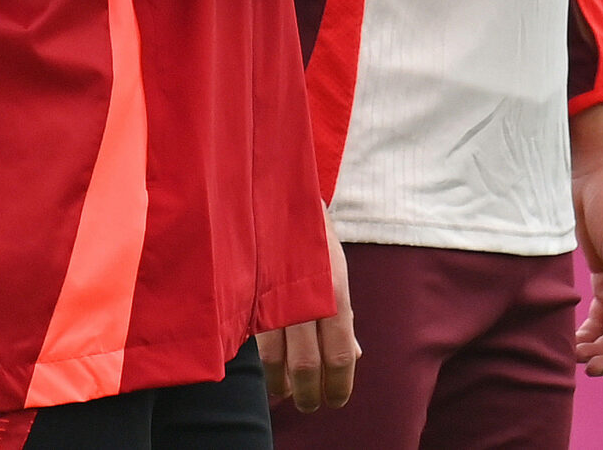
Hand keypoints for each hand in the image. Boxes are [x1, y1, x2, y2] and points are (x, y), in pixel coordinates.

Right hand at [260, 206, 357, 410]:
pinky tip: (269, 372)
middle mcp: (305, 299)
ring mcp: (272, 299)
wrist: (276, 196)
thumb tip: (355, 356)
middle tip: (311, 406)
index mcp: (333, 293)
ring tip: (286, 395)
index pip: (340, 354)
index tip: (337, 400)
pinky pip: (255, 341)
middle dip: (310, 394)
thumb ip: (343, 315)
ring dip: (281, 386)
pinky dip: (264, 363)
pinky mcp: (248, 297)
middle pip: (308, 365)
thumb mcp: (336, 272)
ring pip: (275, 360)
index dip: (340, 384)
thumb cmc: (311, 239)